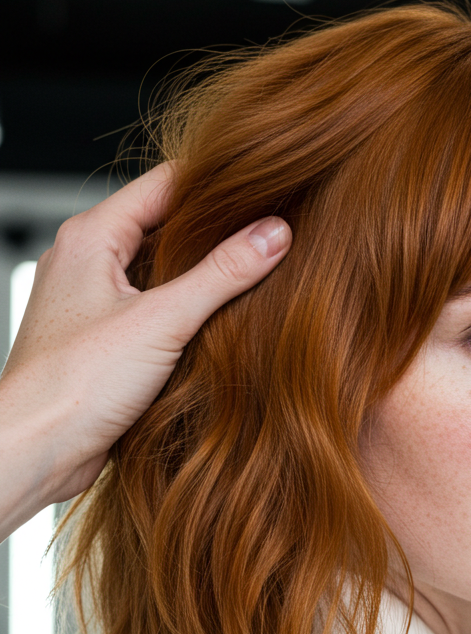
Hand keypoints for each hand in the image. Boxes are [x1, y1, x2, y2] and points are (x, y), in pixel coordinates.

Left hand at [0, 163, 290, 541]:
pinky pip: (149, 309)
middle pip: (164, 225)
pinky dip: (181, 312)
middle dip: (215, 232)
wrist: (34, 449)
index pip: (165, 183)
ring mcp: (89, 301)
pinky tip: (214, 328)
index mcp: (90, 236)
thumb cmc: (72, 386)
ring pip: (157, 270)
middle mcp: (83, 261)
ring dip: (199, 276)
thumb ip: (223, 274)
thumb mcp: (162, 322)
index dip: (219, 185)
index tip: (266, 192)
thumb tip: (273, 235)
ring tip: (251, 278)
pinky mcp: (98, 340)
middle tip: (269, 236)